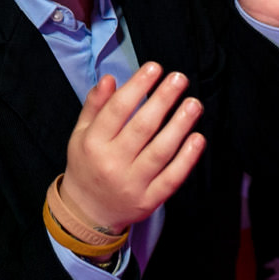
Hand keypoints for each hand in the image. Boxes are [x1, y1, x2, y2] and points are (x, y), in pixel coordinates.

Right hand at [58, 63, 202, 237]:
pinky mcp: (149, 201)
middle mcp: (112, 164)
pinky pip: (171, 178)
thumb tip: (110, 78)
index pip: (117, 110)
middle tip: (179, 79)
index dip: (137, 86)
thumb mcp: (81, 134)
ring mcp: (132, 184)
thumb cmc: (87, 164)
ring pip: (160, 152)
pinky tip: (198, 138)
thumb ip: (95, 105)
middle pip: (142, 128)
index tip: (154, 68)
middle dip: (163, 100)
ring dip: (180, 125)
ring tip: (193, 103)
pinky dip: (187, 159)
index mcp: (92, 144)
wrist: (87, 212)